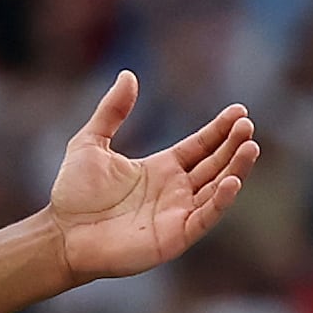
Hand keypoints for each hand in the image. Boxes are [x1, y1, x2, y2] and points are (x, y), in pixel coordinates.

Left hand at [39, 73, 259, 284]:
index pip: (200, 146)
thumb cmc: (74, 194)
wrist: (62, 234)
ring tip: (250, 147)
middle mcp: (175, 190)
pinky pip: (205, 217)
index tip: (239, 112)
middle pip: (214, 164)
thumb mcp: (90, 142)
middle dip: (233, 145)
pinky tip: (232, 181)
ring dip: (235, 169)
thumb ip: (111, 111)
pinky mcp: (174, 237)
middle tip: (248, 125)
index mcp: (161, 168)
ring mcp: (177, 214)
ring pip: (216, 188)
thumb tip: (128, 75)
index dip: (219, 130)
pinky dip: (220, 201)